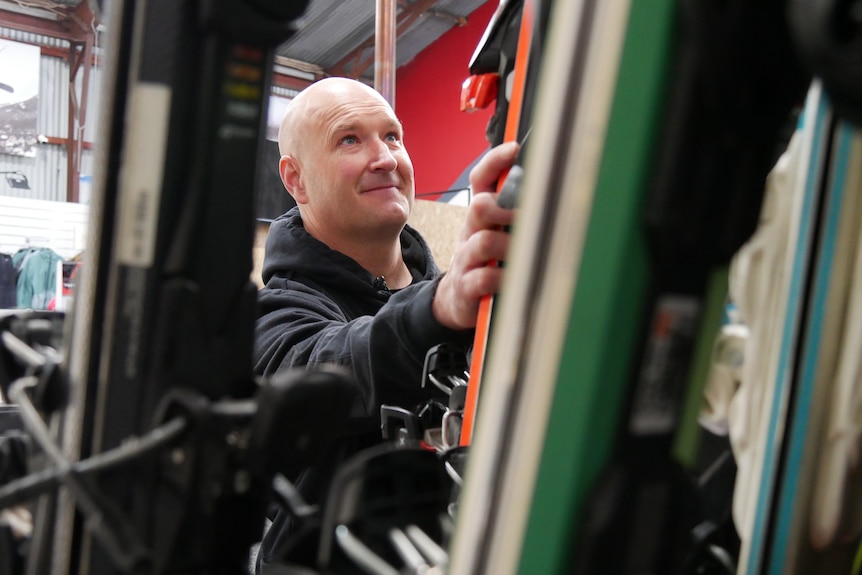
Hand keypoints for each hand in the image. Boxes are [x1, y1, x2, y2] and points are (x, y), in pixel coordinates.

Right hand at [433, 142, 518, 329]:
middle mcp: (471, 233)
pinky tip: (514, 281)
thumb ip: (516, 212)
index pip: (481, 181)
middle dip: (504, 207)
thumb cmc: (486, 263)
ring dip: (508, 247)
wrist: (456, 300)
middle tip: (525, 214)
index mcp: (481, 217)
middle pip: (479, 207)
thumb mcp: (497, 233)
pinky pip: (484, 279)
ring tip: (525, 255)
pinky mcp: (466, 287)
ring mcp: (466, 260)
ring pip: (483, 242)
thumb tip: (552, 185)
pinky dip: (502, 279)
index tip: (514, 149)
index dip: (495, 163)